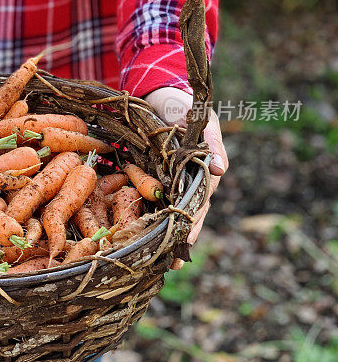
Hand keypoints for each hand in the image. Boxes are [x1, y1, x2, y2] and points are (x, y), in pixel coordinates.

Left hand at [144, 87, 227, 268]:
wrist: (162, 96)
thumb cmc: (186, 109)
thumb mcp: (202, 121)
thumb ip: (211, 144)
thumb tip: (220, 170)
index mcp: (203, 173)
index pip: (200, 203)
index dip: (193, 224)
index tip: (185, 242)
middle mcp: (189, 182)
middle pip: (186, 216)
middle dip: (179, 239)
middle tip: (172, 265)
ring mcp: (171, 182)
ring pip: (171, 214)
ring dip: (166, 236)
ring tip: (160, 263)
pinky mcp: (152, 179)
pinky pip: (151, 203)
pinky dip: (149, 219)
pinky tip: (141, 239)